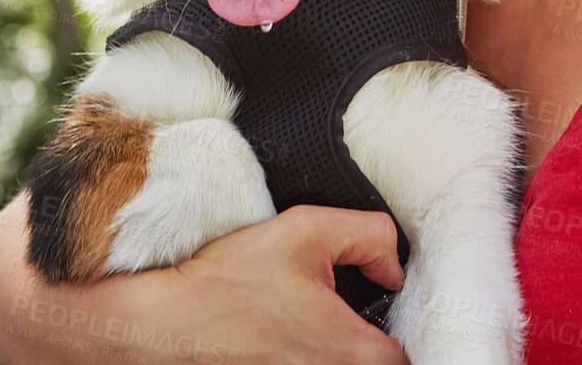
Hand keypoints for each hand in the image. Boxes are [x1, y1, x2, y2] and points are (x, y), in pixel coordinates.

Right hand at [173, 204, 411, 364]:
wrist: (172, 321)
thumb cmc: (233, 280)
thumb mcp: (309, 230)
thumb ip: (370, 237)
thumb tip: (393, 267)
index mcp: (348, 352)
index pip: (407, 354)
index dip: (408, 322)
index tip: (393, 299)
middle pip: (379, 363)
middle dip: (378, 335)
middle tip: (364, 304)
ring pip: (348, 364)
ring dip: (348, 346)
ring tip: (324, 315)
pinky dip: (320, 351)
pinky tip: (302, 330)